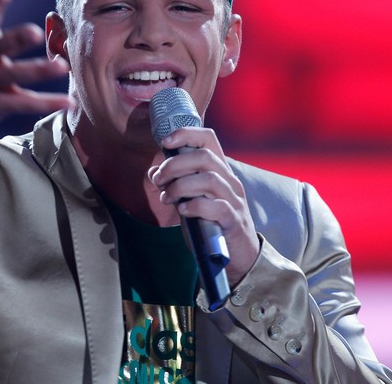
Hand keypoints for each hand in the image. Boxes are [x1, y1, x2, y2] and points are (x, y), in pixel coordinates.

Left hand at [148, 127, 259, 285]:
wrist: (238, 256)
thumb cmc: (212, 225)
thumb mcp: (190, 200)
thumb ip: (174, 185)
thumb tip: (154, 172)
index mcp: (219, 171)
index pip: (208, 139)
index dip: (186, 134)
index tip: (165, 141)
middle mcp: (229, 181)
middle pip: (205, 157)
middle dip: (175, 165)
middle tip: (159, 180)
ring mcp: (234, 200)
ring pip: (209, 179)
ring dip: (180, 186)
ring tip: (167, 198)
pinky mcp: (234, 221)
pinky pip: (216, 206)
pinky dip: (194, 206)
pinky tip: (182, 211)